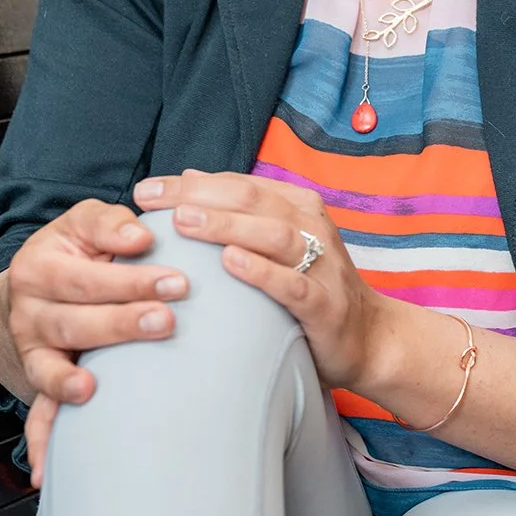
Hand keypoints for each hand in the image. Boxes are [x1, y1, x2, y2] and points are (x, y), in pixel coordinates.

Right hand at [4, 199, 189, 484]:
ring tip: (95, 387)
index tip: (178, 281)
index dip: (131, 279)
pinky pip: (37, 412)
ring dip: (73, 381)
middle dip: (121, 323)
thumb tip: (139, 238)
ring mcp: (31, 348)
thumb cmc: (79, 247)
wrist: (40, 278)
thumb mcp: (87, 222)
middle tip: (167, 321)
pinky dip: (40, 439)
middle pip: (74, 320)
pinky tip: (44, 467)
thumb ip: (111, 224)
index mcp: (39, 264)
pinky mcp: (37, 377)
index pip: (87, 275)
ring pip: (51, 366)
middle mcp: (28, 309)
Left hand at [132, 171, 394, 391]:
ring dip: (226, 226)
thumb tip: (188, 178)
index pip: (238, 184)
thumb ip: (240, 212)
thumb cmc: (313, 287)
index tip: (145, 190)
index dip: (190, 184)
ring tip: (184, 222)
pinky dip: (262, 271)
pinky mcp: (326, 303)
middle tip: (152, 200)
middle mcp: (312, 227)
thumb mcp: (278, 242)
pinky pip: (293, 284)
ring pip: (272, 235)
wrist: (369, 338)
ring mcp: (322, 264)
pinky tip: (231, 264)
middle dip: (198, 197)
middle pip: (251, 200)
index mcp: (298, 206)